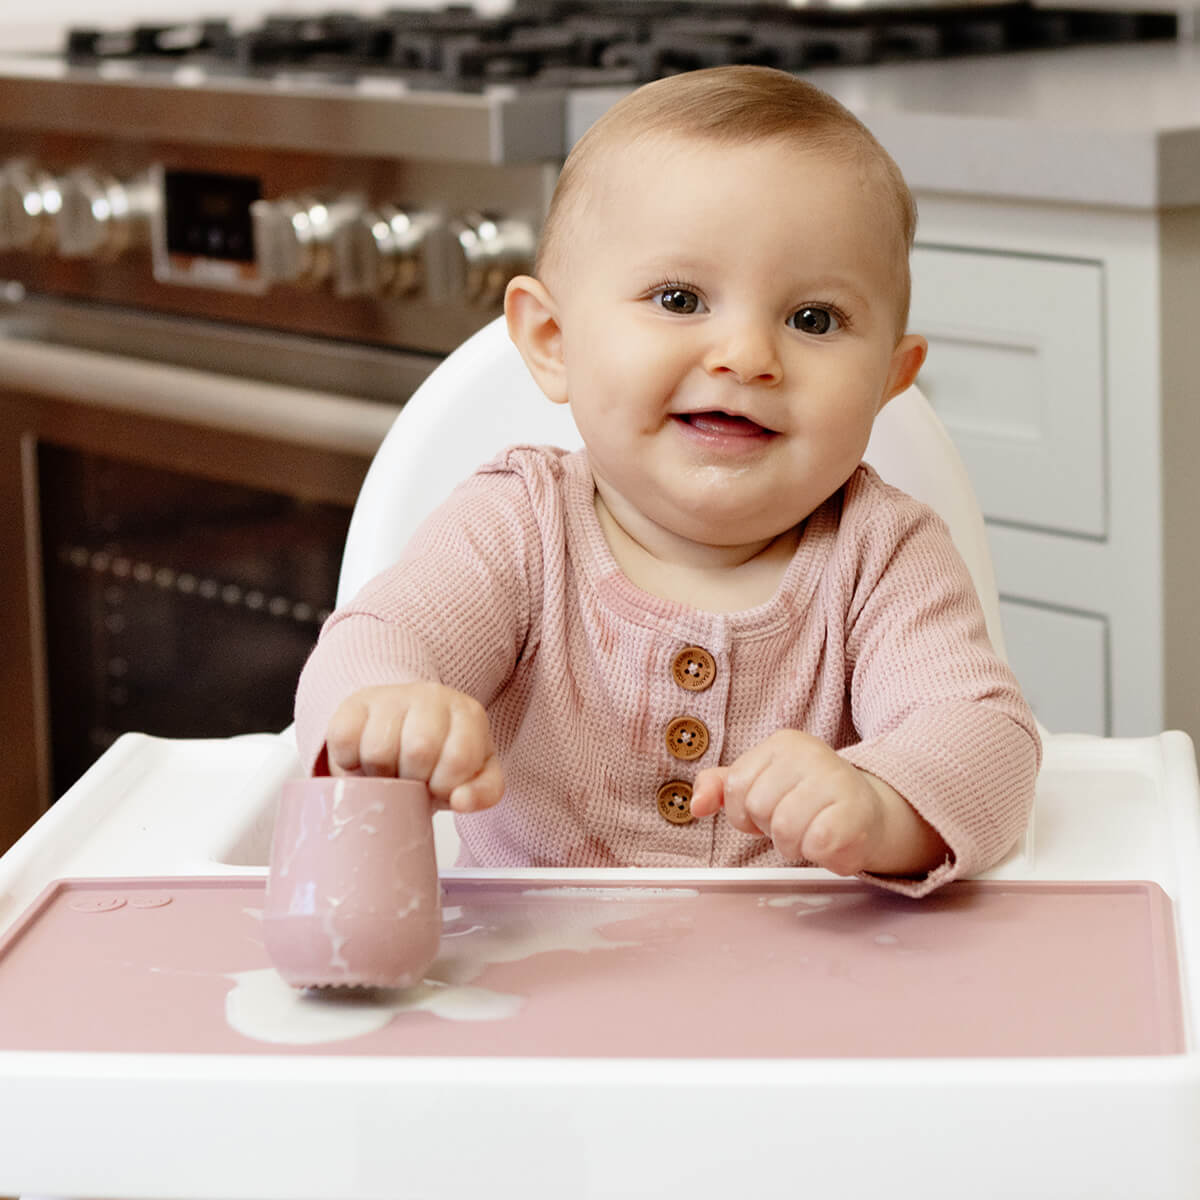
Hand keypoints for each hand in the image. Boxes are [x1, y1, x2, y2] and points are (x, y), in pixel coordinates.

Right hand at [324, 683, 503, 812]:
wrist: (405, 729)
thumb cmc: (443, 757)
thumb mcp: (475, 776)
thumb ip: (482, 793)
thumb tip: (461, 801)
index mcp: (467, 713)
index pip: (458, 758)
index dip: (444, 785)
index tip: (437, 786)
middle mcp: (431, 696)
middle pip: (418, 751)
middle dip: (412, 780)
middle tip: (410, 781)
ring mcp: (391, 696)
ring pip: (378, 749)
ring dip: (380, 775)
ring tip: (389, 772)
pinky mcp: (354, 704)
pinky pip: (344, 739)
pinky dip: (349, 763)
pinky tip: (363, 761)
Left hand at [690, 730, 945, 876]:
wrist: (870, 813)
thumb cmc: (807, 800)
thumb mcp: (761, 783)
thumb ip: (721, 787)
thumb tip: (696, 806)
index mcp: (783, 743)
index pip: (736, 787)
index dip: (745, 812)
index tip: (769, 811)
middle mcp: (811, 754)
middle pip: (759, 809)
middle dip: (771, 829)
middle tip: (797, 822)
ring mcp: (836, 781)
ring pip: (785, 830)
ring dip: (795, 845)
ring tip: (813, 832)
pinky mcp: (855, 813)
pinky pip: (815, 845)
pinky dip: (819, 853)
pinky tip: (832, 840)